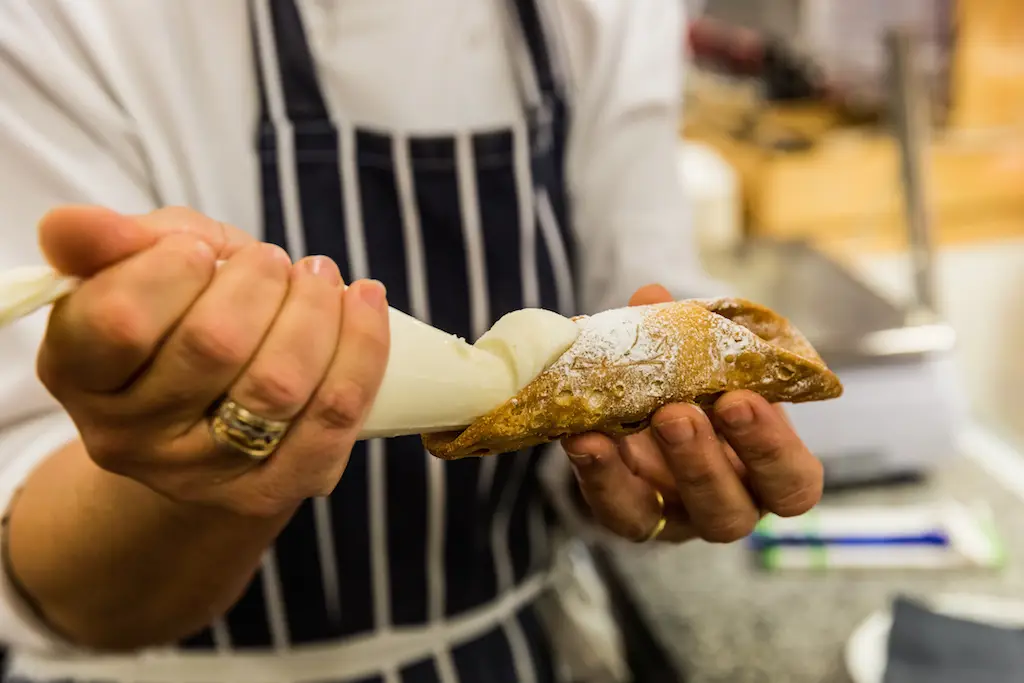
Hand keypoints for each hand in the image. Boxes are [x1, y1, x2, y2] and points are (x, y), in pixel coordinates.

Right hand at [36, 206, 390, 517]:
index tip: (201, 248)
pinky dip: (362, 350)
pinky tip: (364, 303)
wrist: (205, 413)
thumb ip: (114, 240)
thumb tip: (79, 223)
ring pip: (280, 385)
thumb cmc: (174, 318)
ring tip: (320, 276)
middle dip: (260, 282)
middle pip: (215, 346)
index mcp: (79, 372)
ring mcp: (200, 474)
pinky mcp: (271, 489)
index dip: (174, 270)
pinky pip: (334, 419)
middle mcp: (129, 437)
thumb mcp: (138, 267)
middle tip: (274, 259)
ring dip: (317, 312)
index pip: (123, 320)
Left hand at [561, 285, 822, 542]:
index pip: (792, 483)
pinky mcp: (624, 516)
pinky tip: (582, 435)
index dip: (771, 448)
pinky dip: (595, 470)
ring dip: (637, 469)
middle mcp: (726, 507)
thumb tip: (652, 297)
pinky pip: (611, 505)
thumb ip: (689, 338)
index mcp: (768, 476)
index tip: (742, 398)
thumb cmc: (699, 390)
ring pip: (666, 520)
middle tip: (678, 412)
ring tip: (633, 418)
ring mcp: (672, 519)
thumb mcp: (705, 365)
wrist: (643, 417)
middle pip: (728, 513)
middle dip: (703, 462)